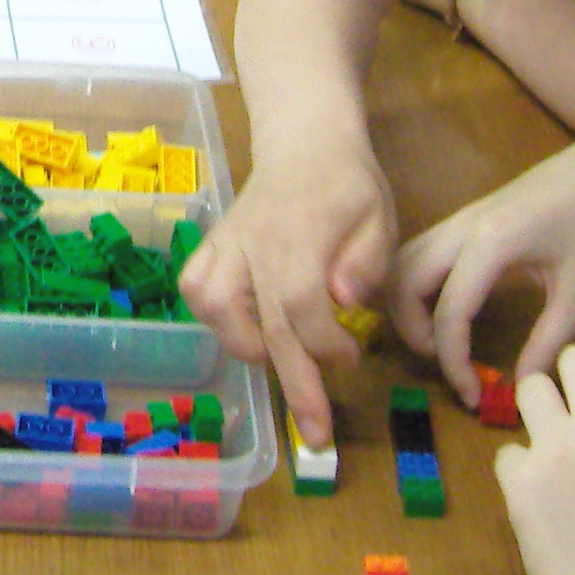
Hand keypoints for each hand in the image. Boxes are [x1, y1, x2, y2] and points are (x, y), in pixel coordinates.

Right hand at [178, 142, 395, 449]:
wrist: (306, 139)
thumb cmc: (350, 185)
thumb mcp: (378, 216)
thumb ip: (367, 259)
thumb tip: (344, 297)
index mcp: (302, 233)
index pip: (300, 302)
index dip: (324, 344)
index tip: (351, 359)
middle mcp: (256, 240)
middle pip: (266, 323)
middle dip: (294, 384)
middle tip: (317, 434)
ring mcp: (229, 241)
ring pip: (215, 304)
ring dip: (245, 346)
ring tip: (277, 363)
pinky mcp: (214, 244)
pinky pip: (195, 285)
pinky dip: (210, 316)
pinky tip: (241, 330)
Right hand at [390, 125, 574, 404]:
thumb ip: (549, 343)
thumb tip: (522, 387)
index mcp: (491, 242)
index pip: (449, 312)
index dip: (453, 362)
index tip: (474, 396)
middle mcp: (463, 225)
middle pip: (403, 280)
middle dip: (412, 331)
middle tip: (446, 365)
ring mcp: (462, 217)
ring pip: (404, 261)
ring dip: (408, 306)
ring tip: (442, 343)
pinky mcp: (468, 216)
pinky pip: (422, 251)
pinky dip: (418, 285)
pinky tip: (448, 311)